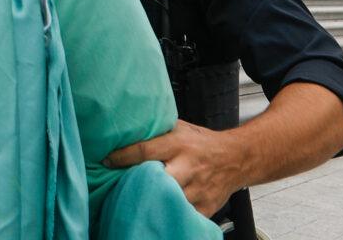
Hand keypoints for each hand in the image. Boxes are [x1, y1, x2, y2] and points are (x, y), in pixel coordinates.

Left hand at [103, 120, 245, 217]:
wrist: (237, 158)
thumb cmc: (202, 142)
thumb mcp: (180, 128)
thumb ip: (157, 130)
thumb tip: (127, 127)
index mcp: (178, 145)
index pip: (145, 150)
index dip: (122, 156)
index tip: (106, 161)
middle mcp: (187, 167)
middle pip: (158, 179)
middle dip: (139, 183)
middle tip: (119, 186)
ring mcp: (197, 189)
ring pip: (170, 201)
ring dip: (152, 202)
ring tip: (135, 201)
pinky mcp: (205, 207)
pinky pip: (184, 215)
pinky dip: (171, 215)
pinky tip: (158, 212)